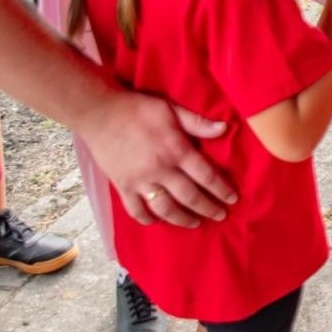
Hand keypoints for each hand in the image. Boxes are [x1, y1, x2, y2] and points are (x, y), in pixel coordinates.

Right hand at [79, 90, 238, 226]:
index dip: (221, 189)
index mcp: (176, 150)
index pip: (206, 176)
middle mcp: (160, 169)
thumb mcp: (172, 109)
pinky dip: (148, 219)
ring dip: (183, 219)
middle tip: (220, 216)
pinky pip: (136, 210)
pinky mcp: (122, 186)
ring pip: (165, 209)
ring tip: (195, 223)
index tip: (232, 199)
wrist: (99, 113)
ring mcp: (140, 181)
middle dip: (208, 208)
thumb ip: (197, 123)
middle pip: (190, 196)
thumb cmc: (137, 108)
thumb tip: (224, 129)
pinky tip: (157, 221)